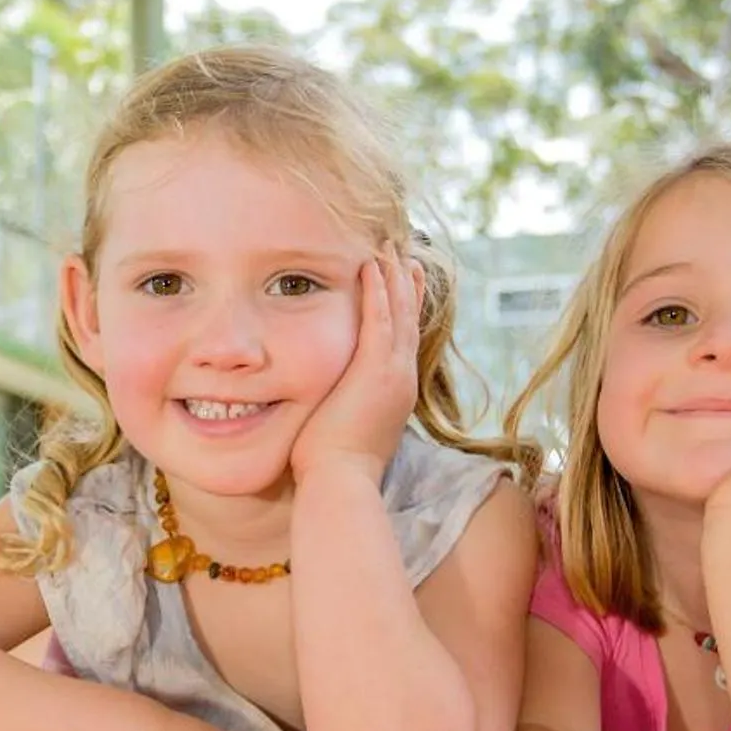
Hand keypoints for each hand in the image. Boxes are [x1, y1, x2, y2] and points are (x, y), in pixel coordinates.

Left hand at [287, 253, 421, 486]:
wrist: (341, 482)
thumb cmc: (332, 468)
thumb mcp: (342, 429)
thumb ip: (340, 407)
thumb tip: (322, 404)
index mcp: (395, 393)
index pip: (401, 341)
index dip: (403, 310)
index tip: (401, 284)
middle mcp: (402, 379)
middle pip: (408, 321)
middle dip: (406, 286)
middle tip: (404, 255)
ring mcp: (393, 373)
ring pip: (399, 314)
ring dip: (394, 278)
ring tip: (390, 248)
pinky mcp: (376, 370)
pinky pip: (380, 319)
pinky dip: (378, 291)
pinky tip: (373, 265)